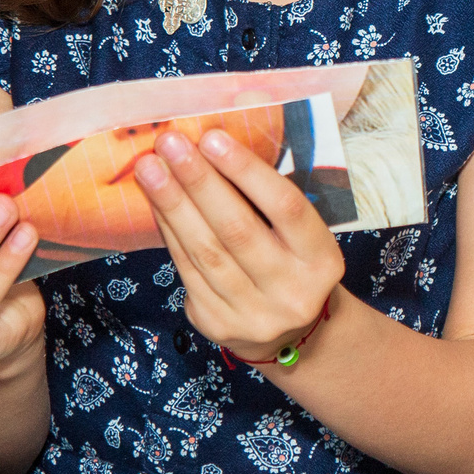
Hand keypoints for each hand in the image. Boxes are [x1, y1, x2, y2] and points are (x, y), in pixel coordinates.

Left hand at [133, 129, 347, 362]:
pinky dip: (169, 232)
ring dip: (173, 204)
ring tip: (150, 168)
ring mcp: (254, 313)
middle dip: (199, 182)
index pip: (286, 208)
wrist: (290, 335)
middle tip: (171, 144)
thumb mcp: (302, 238)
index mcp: (322, 260)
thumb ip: (269, 201)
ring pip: (205, 251)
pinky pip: (187, 270)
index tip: (213, 138)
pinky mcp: (218, 324)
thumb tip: (216, 145)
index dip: (248, 172)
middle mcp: (292, 290)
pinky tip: (156, 203)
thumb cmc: (293, 265)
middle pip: (238, 229)